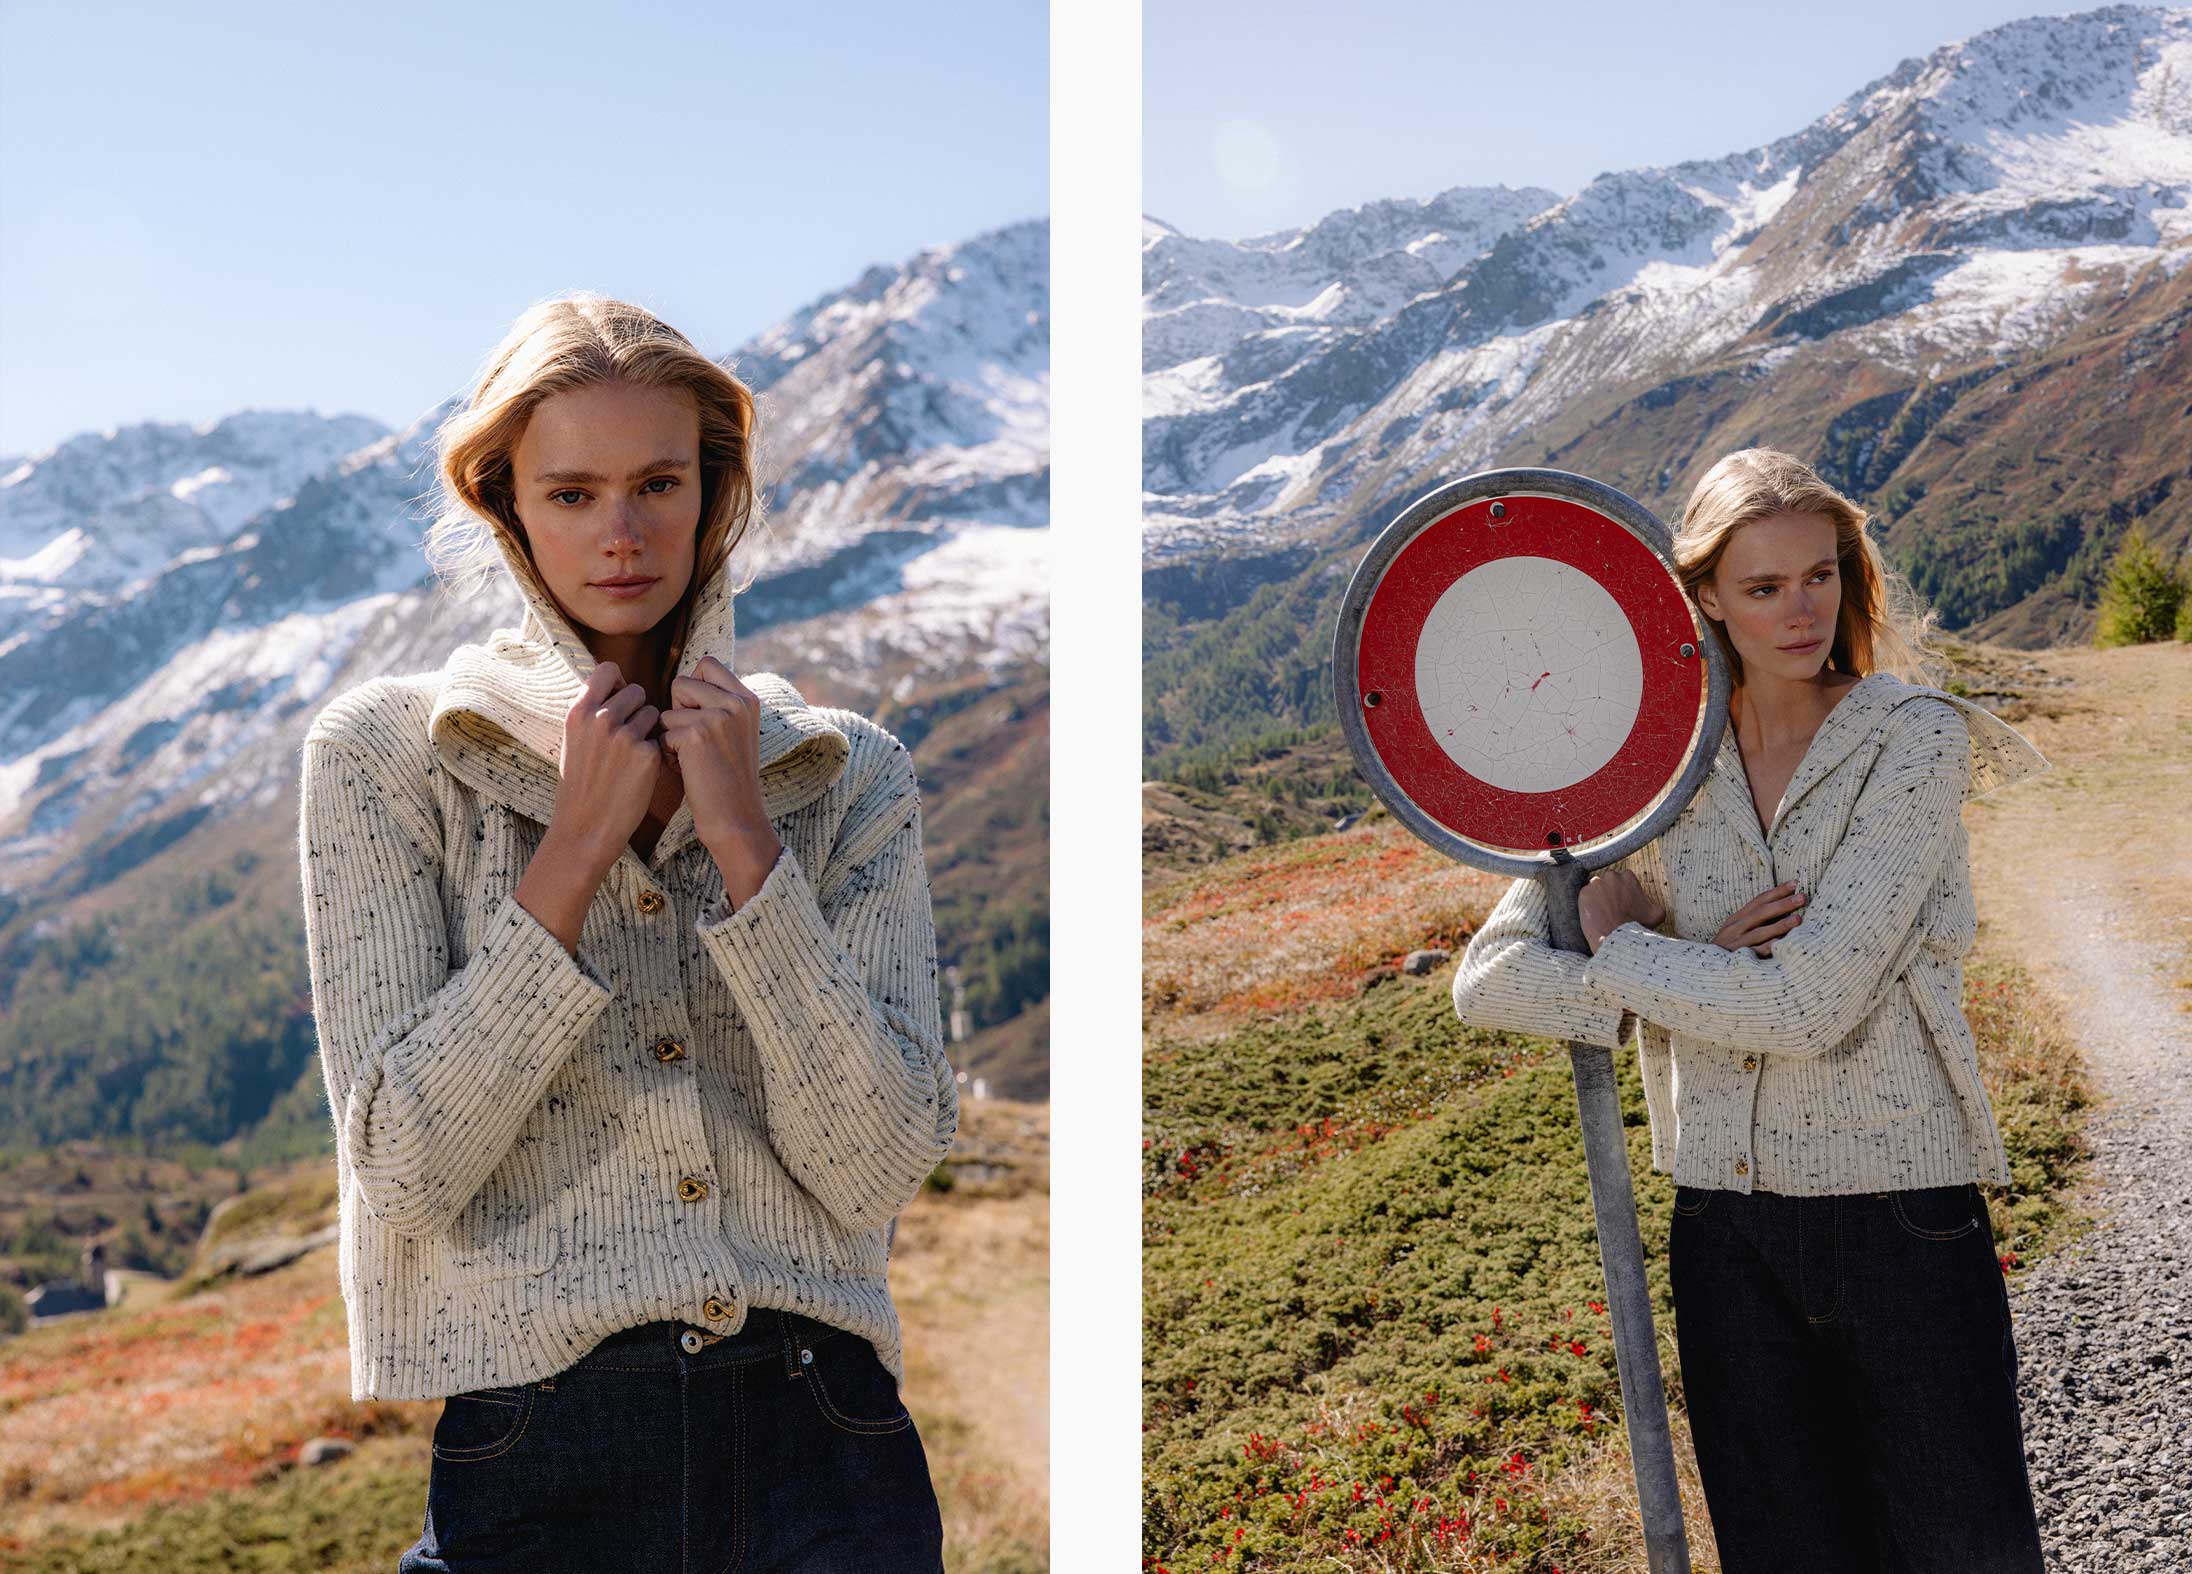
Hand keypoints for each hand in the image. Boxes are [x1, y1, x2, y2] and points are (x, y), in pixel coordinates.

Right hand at [550, 659, 659, 868]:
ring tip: (631, 755)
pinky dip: (655, 752)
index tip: (619, 698)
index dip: (618, 682)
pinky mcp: (647, 755)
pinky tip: (640, 771)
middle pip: (636, 690)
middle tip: (627, 736)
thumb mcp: (574, 739)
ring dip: (648, 729)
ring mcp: (625, 736)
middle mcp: (600, 719)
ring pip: (653, 713)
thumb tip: (617, 686)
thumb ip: (592, 711)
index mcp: (578, 712)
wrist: (586, 826)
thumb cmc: (581, 784)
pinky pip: (661, 738)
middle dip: (637, 709)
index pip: (607, 670)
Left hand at [658, 654, 781, 899]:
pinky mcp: (697, 734)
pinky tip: (688, 771)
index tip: (697, 716)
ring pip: (668, 710)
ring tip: (692, 758)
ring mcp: (718, 716)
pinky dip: (668, 754)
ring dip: (670, 735)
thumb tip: (683, 680)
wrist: (736, 818)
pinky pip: (662, 733)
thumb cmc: (727, 779)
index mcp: (748, 699)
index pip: (707, 664)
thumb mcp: (734, 733)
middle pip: (682, 682)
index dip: (692, 688)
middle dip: (677, 712)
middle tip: (695, 741)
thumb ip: (718, 704)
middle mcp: (737, 702)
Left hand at [1581, 869, 1665, 953]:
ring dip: (1598, 896)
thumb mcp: (1656, 915)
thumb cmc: (1637, 926)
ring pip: (1595, 888)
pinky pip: (1585, 896)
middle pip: (1608, 881)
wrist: (1617, 937)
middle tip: (1612, 907)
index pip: (1623, 879)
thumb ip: (1656, 904)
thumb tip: (1655, 906)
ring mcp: (1596, 884)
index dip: (1623, 892)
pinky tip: (1594, 914)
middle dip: (1610, 892)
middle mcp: (1611, 876)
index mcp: (1628, 876)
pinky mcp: (1583, 894)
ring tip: (1603, 912)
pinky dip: (1588, 904)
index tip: (1623, 902)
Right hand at [1713, 880, 1807, 956]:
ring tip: (1798, 919)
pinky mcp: (1736, 960)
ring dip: (1779, 925)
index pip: (1758, 901)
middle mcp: (1735, 929)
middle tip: (1802, 897)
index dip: (1776, 892)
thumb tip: (1785, 910)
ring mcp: (1735, 944)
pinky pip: (1753, 953)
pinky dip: (1765, 948)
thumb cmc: (1728, 950)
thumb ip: (1754, 921)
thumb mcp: (1736, 931)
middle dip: (1782, 904)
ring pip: (1759, 932)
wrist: (1704, 973)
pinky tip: (1779, 943)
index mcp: (1736, 919)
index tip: (1795, 883)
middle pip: (1760, 913)